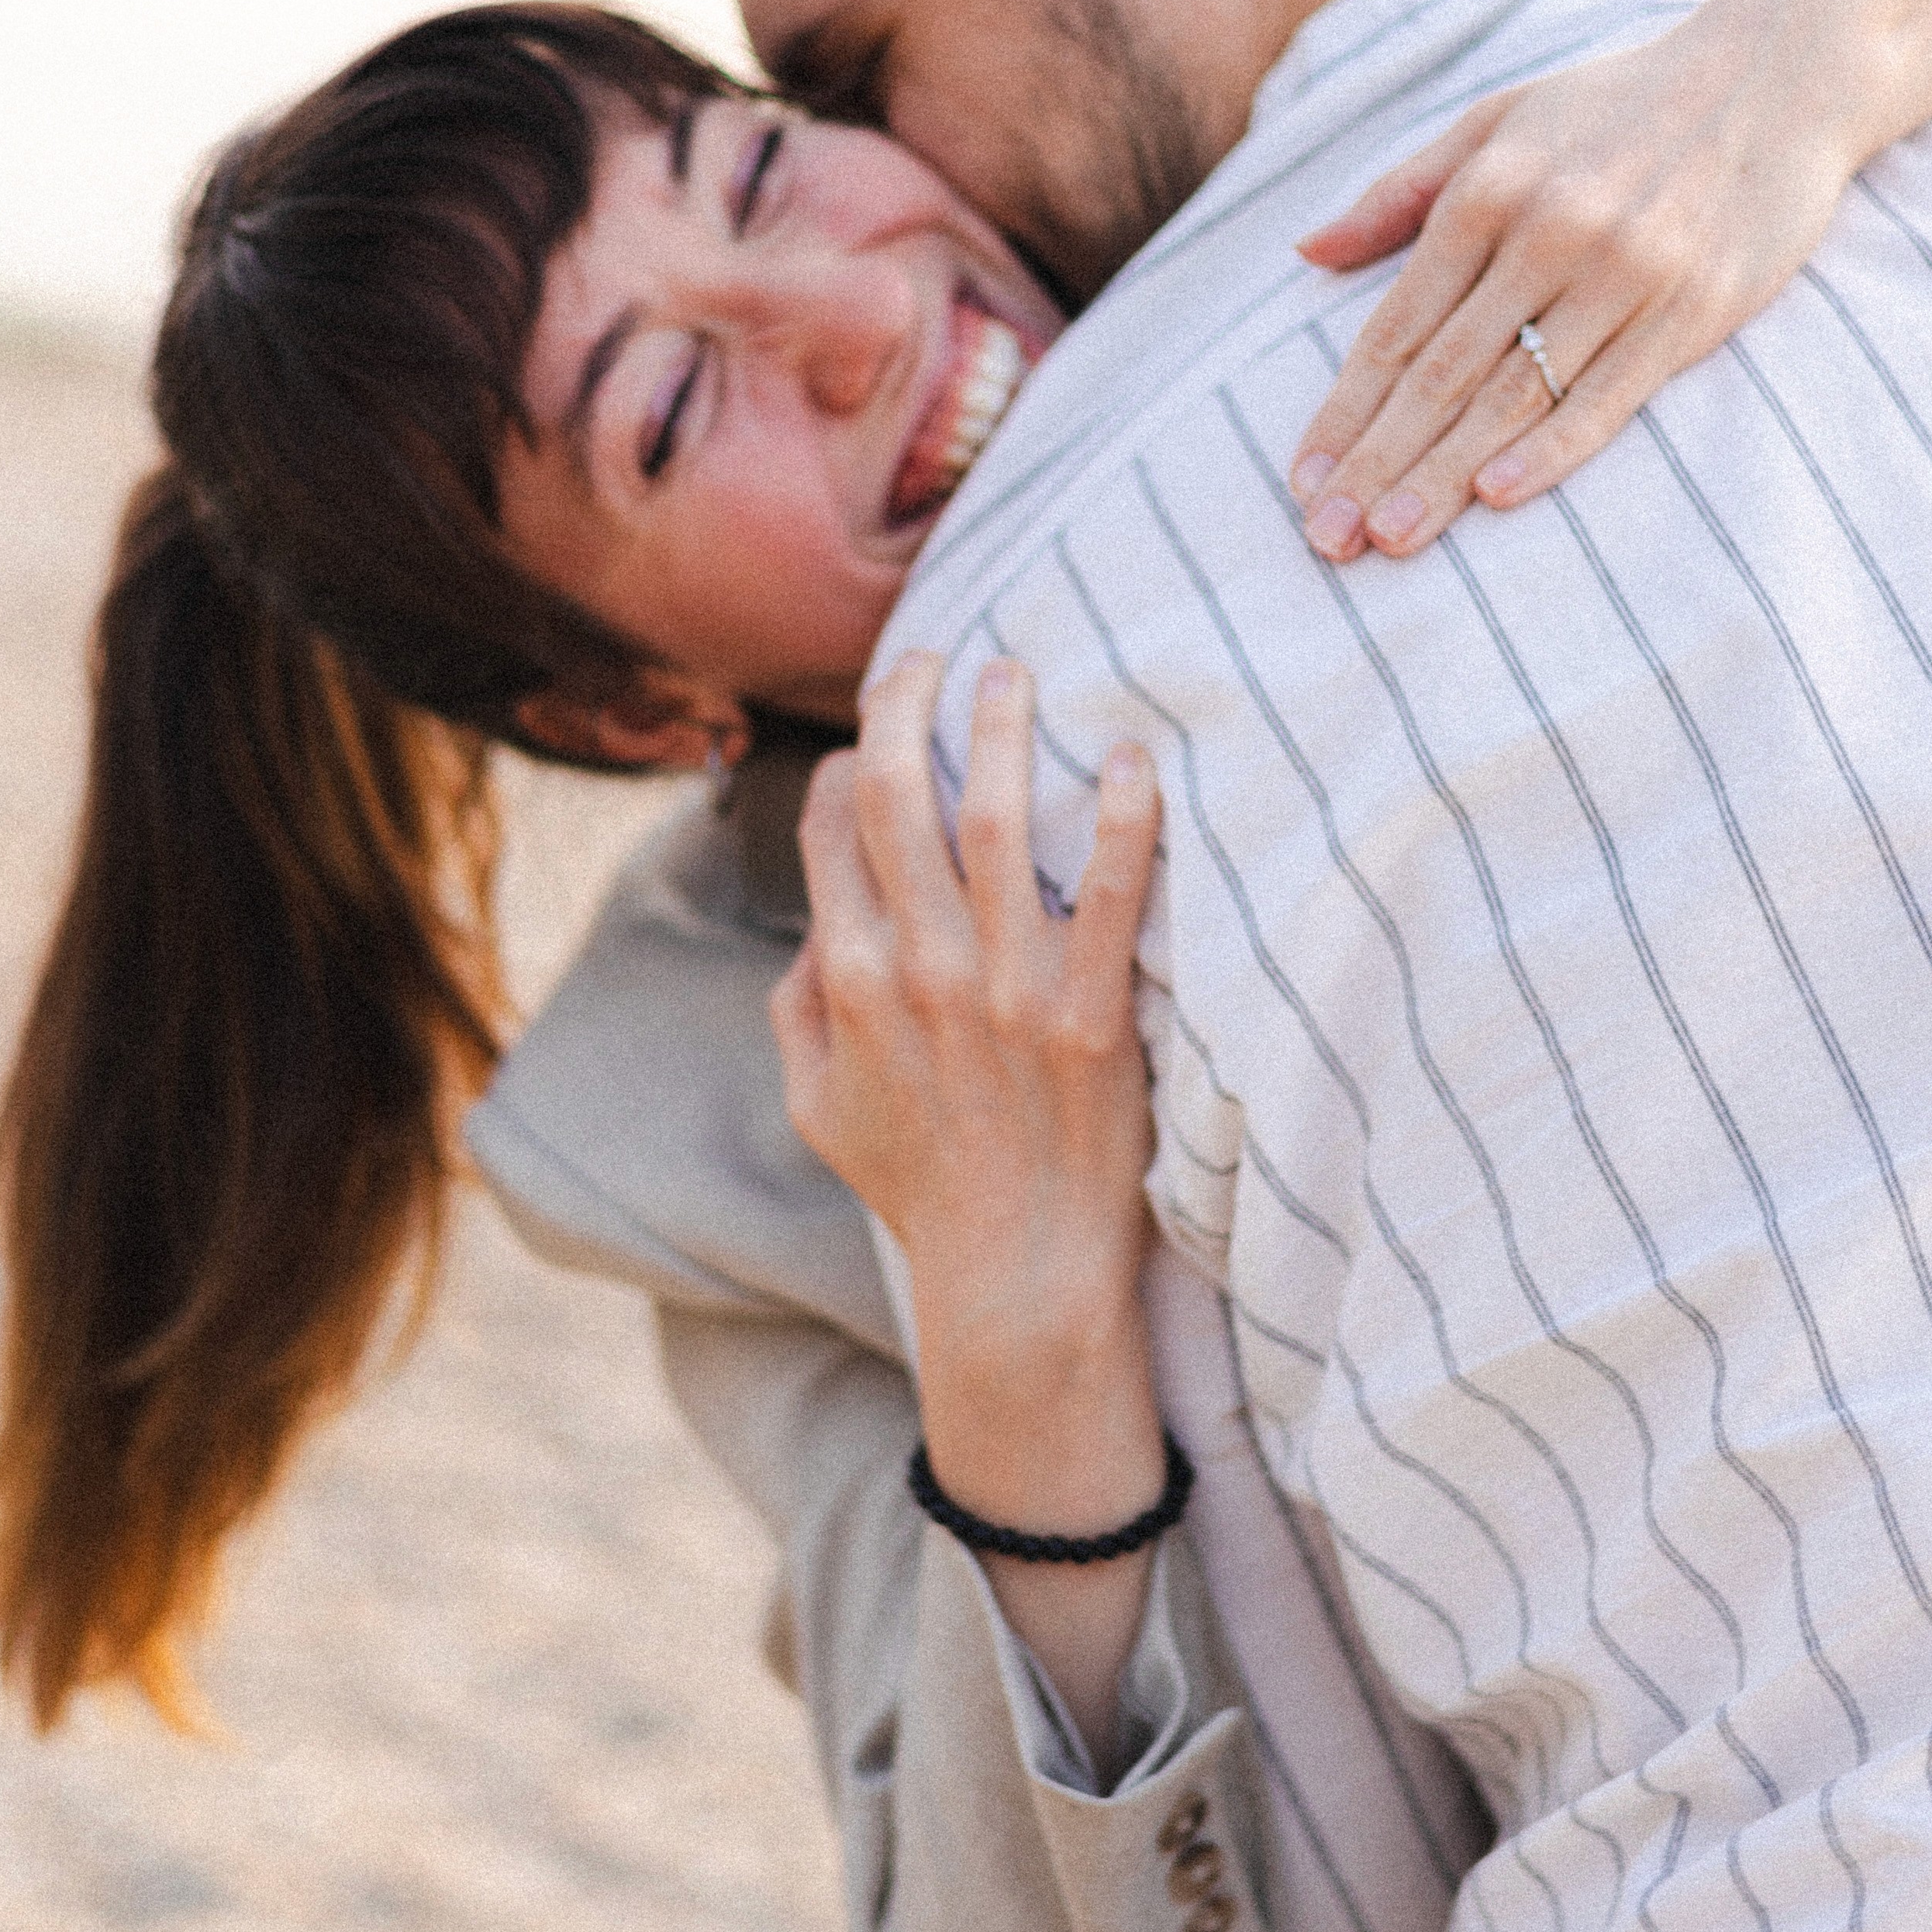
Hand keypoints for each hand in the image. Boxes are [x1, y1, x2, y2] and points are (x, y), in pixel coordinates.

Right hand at [773, 653, 1164, 1512]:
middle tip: (934, 658)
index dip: (848, 763)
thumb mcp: (818, 1107)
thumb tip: (814, 929)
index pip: (834, 830)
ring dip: (1003, 732)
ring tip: (1016, 677)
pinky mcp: (1093, 1018)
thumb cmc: (920, 1187)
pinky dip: (1124, 821)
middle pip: (898, 797)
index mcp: (849, 980)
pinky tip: (1130, 761)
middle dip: (906, 707)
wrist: (1015, 1274)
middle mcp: (920, 969)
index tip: (876, 734)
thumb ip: (800, 1011)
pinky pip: (1115, 897)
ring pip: (999, 821)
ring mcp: (1008, 990)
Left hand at [1285, 0, 1877, 560]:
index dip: (1343, 411)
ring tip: (1389, 539)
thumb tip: (1305, 250)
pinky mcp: (1693, 307)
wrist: (1780, 72)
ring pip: (1516, 393)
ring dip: (1446, 474)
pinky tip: (1498, 496)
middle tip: (1325, 539)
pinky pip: (1610, 392)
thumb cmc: (1622, 104)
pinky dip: (1554, 447)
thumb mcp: (1500, 120)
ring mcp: (1623, 273)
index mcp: (1489, 189)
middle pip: (1442, 373)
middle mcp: (1548, 232)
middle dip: (1376, 462)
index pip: (1395, 327)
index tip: (1300, 482)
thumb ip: (1403, 191)